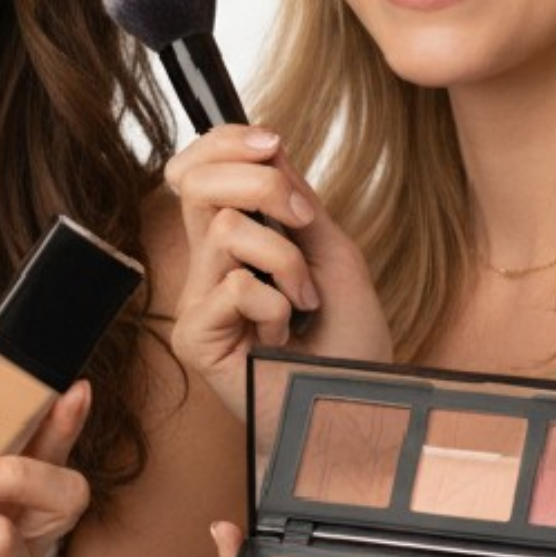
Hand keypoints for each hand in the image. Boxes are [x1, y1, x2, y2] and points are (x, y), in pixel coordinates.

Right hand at [166, 125, 390, 416]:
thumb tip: (268, 146)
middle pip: (196, 183)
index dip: (224, 142)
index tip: (274, 143)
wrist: (359, 413)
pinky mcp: (196, 338)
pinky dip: (275, 305)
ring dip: (285, 259)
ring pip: (225, 229)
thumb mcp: (333, 255)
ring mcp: (198, 303)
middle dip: (259, 183)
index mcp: (235, 243)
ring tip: (306, 302)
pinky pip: (233, 287)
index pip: (199, 170)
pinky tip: (282, 338)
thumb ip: (297, 203)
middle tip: (303, 217)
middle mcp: (208, 269)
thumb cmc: (350, 348)